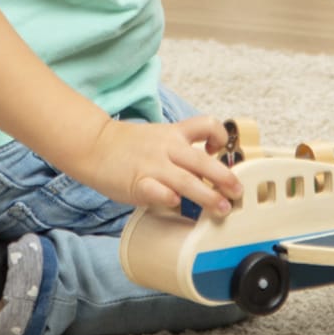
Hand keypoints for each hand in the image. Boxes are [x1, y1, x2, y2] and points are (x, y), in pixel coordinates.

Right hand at [81, 116, 244, 215]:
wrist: (94, 144)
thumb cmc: (128, 145)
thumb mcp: (158, 137)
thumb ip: (180, 151)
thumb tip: (206, 173)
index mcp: (173, 133)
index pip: (206, 125)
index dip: (220, 136)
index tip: (224, 152)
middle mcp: (167, 148)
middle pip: (203, 160)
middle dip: (225, 177)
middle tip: (238, 191)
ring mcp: (153, 166)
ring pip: (188, 180)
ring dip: (208, 196)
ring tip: (223, 209)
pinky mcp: (138, 183)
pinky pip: (158, 192)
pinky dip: (170, 199)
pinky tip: (177, 205)